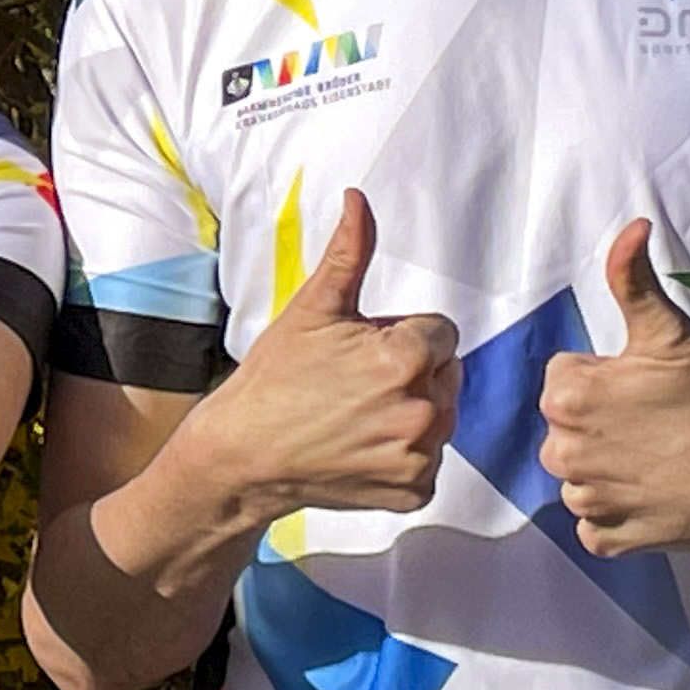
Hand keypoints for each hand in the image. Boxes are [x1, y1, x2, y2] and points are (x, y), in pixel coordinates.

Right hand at [202, 192, 457, 522]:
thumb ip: (349, 252)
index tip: (361, 350)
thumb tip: (358, 200)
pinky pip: (430, 460)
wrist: (243, 453)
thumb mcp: (312, 308)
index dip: (400, 334)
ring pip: (442, 415)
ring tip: (356, 414)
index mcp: (406, 357)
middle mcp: (424, 409)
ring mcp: (421, 455)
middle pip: (446, 372)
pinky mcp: (415, 490)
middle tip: (355, 381)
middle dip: (411, 370)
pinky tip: (361, 446)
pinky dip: (403, 455)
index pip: (440, 331)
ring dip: (411, 410)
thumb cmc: (275, 378)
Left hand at [541, 221, 689, 554]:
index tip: (647, 389)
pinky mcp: (612, 539)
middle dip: (602, 423)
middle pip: (567, 428)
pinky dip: (621, 514)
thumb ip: (633, 278)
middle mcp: (563, 452)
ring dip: (609, 469)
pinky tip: (657, 495)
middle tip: (660, 424)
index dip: (607, 380)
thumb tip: (631, 227)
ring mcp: (588, 500)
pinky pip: (596, 524)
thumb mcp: (671, 332)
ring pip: (579, 475)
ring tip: (662, 458)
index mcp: (566, 395)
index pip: (564, 378)